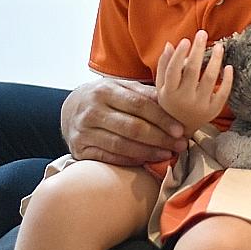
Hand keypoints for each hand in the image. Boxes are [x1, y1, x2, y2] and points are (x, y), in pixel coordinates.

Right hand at [61, 76, 187, 166]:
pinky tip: (146, 162)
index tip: (180, 129)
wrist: (70, 108)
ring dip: (148, 152)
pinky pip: (108, 158)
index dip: (162, 118)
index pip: (139, 105)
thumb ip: (144, 93)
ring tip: (167, 155)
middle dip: (160, 138)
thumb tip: (173, 103)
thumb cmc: (105, 97)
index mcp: (105, 90)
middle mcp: (92, 111)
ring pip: (121, 145)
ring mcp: (83, 132)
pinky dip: (129, 161)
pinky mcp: (79, 150)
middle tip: (180, 145)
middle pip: (132, 127)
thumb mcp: (121, 87)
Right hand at [155, 31, 233, 132]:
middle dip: (198, 50)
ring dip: (215, 60)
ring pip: (210, 78)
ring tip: (219, 46)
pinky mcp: (213, 110)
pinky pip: (223, 93)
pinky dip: (227, 79)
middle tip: (202, 34)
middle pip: (192, 70)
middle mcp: (184, 99)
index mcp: (169, 92)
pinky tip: (228, 67)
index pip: (173, 71)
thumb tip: (169, 44)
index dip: (179, 54)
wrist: (181, 129)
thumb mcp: (161, 86)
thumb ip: (164, 65)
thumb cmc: (171, 101)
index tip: (186, 40)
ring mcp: (200, 106)